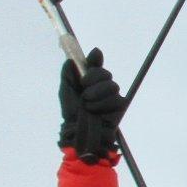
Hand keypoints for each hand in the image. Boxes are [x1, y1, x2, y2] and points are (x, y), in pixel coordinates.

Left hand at [58, 48, 125, 162]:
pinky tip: (96, 111)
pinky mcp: (120, 106)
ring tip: (87, 104)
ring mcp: (112, 95)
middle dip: (94, 80)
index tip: (94, 56)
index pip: (96, 64)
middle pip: (105, 73)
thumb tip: (72, 59)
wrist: (78, 130)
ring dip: (97, 94)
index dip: (96, 59)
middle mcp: (102, 85)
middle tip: (84, 91)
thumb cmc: (71, 111)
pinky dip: (104, 105)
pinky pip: (117, 99)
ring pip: (112, 85)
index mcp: (89, 79)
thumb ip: (68, 73)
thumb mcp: (66, 89)